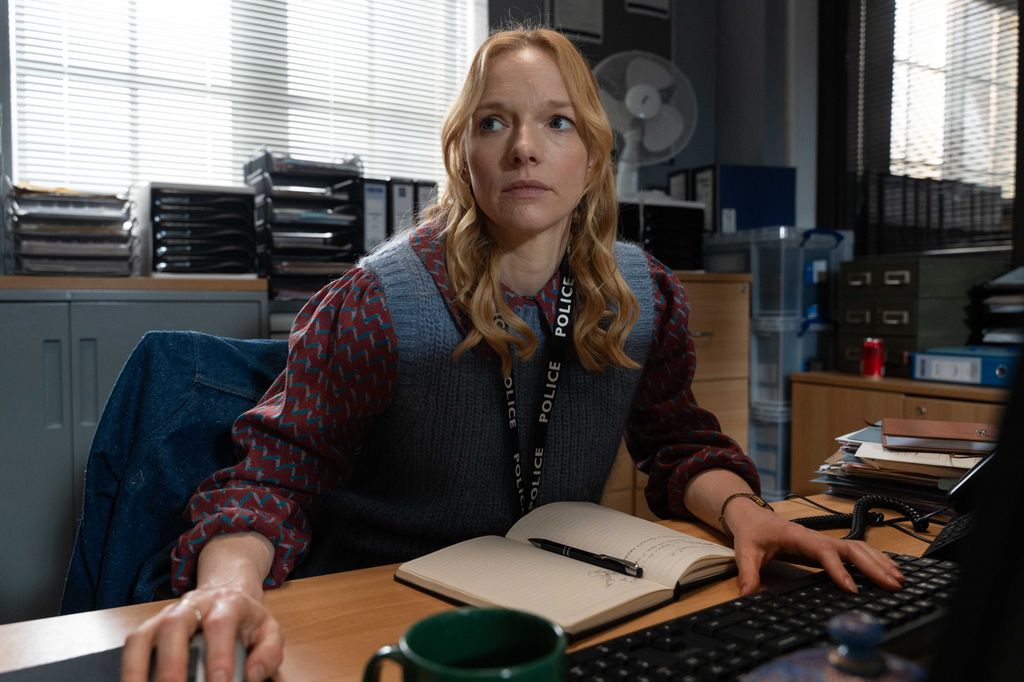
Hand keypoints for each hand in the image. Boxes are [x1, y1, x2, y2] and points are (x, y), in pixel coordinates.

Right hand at [121, 586, 283, 681]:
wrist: (228, 592)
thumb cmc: (246, 620)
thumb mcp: (269, 631)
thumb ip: (268, 653)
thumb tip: (252, 675)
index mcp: (227, 603)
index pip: (220, 625)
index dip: (218, 655)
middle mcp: (192, 604)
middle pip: (175, 626)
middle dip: (172, 664)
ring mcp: (166, 614)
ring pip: (144, 634)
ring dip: (138, 669)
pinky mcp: (150, 627)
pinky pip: (132, 645)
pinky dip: (129, 669)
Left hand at [725, 498, 905, 595]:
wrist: (751, 516)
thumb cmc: (752, 532)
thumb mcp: (745, 552)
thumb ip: (747, 574)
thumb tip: (747, 595)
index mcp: (799, 537)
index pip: (824, 552)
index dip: (839, 569)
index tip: (851, 589)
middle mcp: (816, 537)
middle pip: (851, 548)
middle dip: (872, 566)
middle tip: (892, 585)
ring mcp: (823, 540)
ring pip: (858, 548)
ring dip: (878, 562)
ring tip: (899, 579)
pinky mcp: (826, 546)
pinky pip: (855, 551)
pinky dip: (874, 559)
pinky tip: (888, 570)